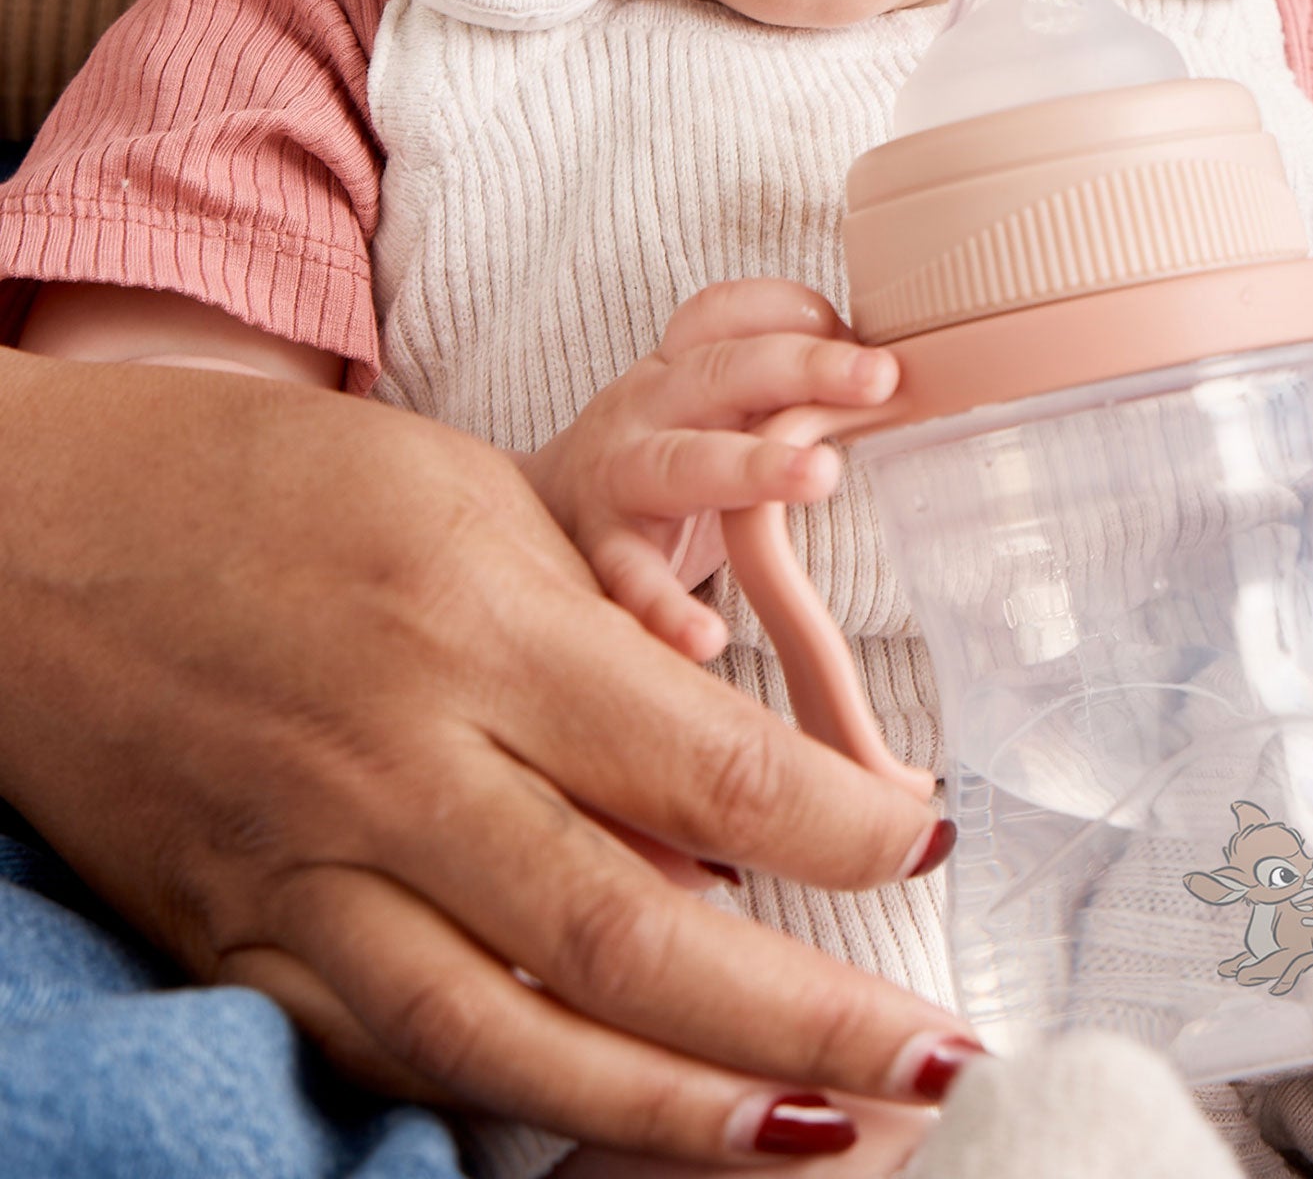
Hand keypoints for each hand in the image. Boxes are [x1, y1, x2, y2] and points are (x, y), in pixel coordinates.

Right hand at [0, 347, 971, 1163]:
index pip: (705, 760)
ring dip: (678, 1107)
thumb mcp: (471, 500)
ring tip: (817, 1143)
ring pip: (513, 1033)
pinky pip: (391, 1049)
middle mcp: (395, 767)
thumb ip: (594, 637)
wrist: (29, 531)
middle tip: (939, 1062)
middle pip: (634, 927)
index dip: (840, 825)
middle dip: (808, 1016)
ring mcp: (301, 874)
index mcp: (472, 624)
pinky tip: (620, 1121)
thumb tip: (719, 787)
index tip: (928, 842)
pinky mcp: (233, 940)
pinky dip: (518, 1095)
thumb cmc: (270, 482)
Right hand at [520, 280, 896, 660]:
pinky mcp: (597, 551)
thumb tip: (894, 382)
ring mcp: (617, 476)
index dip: (791, 312)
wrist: (532, 516)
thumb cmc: (657, 457)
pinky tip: (708, 637)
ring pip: (681, 462)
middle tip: (878, 378)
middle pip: (722, 371)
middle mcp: (647, 405)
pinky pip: (630, 579)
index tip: (862, 329)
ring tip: (821, 474)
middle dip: (803, 368)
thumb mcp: (708, 410)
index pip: (728, 314)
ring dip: (751, 465)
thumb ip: (781, 392)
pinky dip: (664, 610)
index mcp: (680, 364)